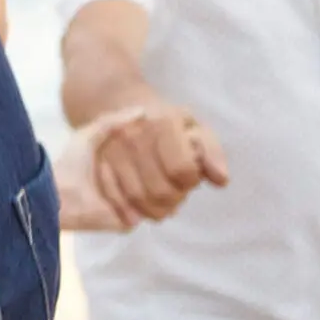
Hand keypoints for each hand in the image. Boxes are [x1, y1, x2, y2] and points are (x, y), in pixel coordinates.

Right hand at [88, 103, 228, 228]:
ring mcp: (112, 150)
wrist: (124, 107)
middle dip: (174, 199)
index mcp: (163, 123)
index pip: (182, 169)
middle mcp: (134, 135)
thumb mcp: (196, 130)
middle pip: (159, 189)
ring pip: (136, 198)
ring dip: (154, 209)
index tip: (190, 178)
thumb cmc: (168, 125)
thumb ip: (212, 153)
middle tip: (176, 194)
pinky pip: (113, 197)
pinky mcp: (98, 163)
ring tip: (161, 203)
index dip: (190, 181)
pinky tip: (138, 213)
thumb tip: (221, 180)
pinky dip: (127, 212)